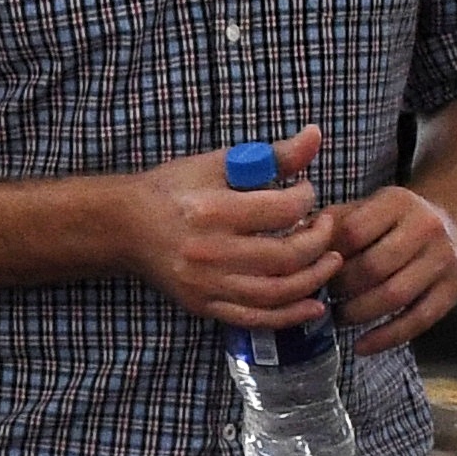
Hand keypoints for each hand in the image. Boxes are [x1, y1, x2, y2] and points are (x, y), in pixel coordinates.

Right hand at [112, 123, 340, 333]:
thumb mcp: (219, 163)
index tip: (307, 192)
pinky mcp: (205, 306)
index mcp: (213, 210)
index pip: (282, 210)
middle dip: (319, 240)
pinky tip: (314, 303)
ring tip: (331, 259)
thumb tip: (316, 136)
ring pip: (277, 292)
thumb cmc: (173, 189)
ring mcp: (207, 285)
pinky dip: (291, 315)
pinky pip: (257, 319)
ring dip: (315, 278)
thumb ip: (272, 155)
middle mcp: (210, 252)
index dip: (307, 199)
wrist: (124, 226)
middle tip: (326, 224)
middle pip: (286, 255)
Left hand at [325, 182, 456, 352]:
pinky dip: (386, 338)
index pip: (352, 232)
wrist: (454, 224)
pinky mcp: (455, 288)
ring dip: (359, 313)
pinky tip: (361, 346)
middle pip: (373, 267)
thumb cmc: (392, 222)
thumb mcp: (364, 209)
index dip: (326, 256)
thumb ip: (329, 223)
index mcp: (396, 201)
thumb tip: (290, 241)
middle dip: (340, 288)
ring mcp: (444, 259)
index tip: (310, 271)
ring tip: (338, 318)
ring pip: (394, 296)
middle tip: (322, 299)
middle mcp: (425, 227)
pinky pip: (418, 320)